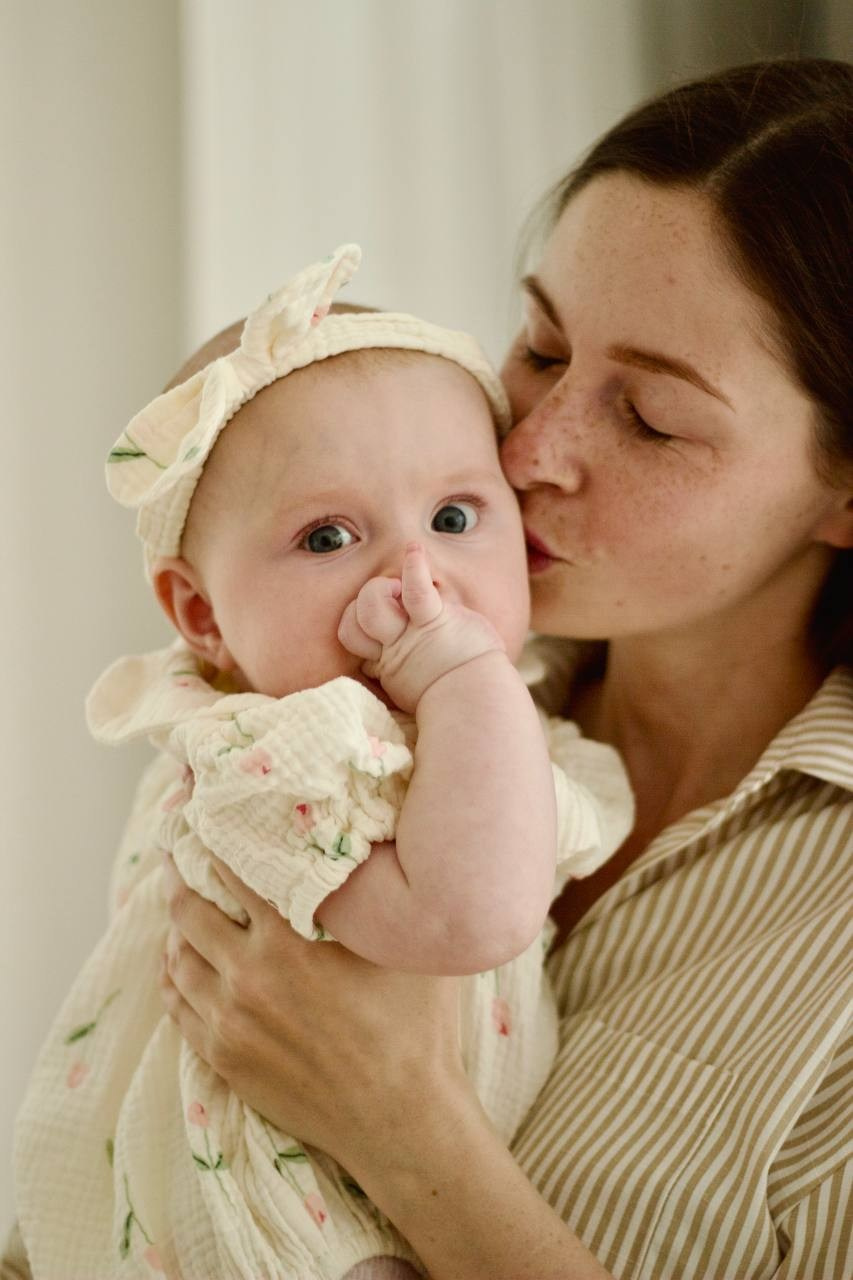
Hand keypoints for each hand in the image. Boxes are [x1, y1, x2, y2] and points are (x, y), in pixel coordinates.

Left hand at [160, 853, 464, 1163]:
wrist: (402, 1118)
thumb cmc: (417, 1026)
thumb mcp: (404, 945)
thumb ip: (379, 893)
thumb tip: (376, 842)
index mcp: (290, 940)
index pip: (233, 872)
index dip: (217, 840)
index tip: (208, 819)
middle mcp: (249, 976)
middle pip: (189, 910)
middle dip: (180, 875)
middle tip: (177, 853)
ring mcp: (230, 1021)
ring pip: (178, 958)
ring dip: (174, 927)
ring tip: (178, 905)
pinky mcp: (225, 1059)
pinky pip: (179, 1007)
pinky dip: (174, 976)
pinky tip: (178, 963)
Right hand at [337, 542, 503, 712]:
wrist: (479, 700)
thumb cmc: (452, 692)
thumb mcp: (410, 687)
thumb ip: (394, 667)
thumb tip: (379, 661)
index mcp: (386, 659)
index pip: (349, 633)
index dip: (357, 629)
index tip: (382, 639)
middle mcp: (393, 644)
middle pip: (351, 618)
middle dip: (362, 607)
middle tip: (393, 612)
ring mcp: (412, 630)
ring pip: (371, 602)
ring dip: (379, 591)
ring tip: (399, 591)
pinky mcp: (437, 618)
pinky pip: (417, 591)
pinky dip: (414, 568)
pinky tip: (413, 551)